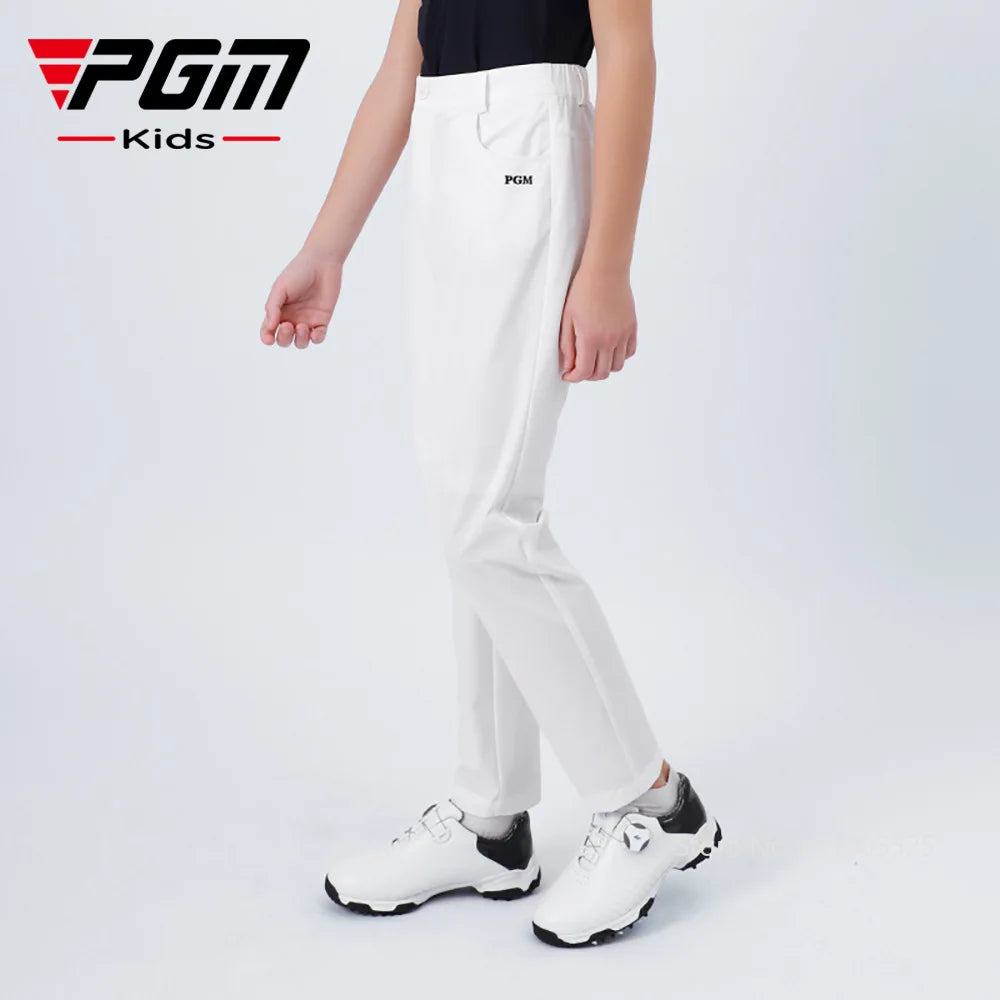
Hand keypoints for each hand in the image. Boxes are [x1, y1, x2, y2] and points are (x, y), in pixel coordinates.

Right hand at [260, 250, 343, 347]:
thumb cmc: (298, 272)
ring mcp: (307, 320)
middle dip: (284, 338)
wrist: (322, 263)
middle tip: (288, 325)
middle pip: (284, 340)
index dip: (267, 337)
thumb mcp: (280, 288)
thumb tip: (270, 326)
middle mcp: (291, 318)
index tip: (269, 340)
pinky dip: (316, 338)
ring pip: (301, 342)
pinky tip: (315, 331)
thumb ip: (273, 307)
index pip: (268, 329)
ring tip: (302, 326)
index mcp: (278, 310)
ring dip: (300, 339)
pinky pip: (318, 338)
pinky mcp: (322, 320)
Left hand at [559, 266, 637, 381]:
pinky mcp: (631, 328)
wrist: (605, 270)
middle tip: (579, 368)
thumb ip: (567, 346)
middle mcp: (609, 340)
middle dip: (588, 375)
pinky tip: (609, 349)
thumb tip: (569, 366)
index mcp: (591, 339)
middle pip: (601, 373)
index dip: (574, 377)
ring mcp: (623, 335)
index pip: (584, 372)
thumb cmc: (582, 291)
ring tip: (594, 359)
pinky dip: (619, 356)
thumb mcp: (567, 319)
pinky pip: (629, 352)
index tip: (567, 375)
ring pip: (617, 366)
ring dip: (604, 367)